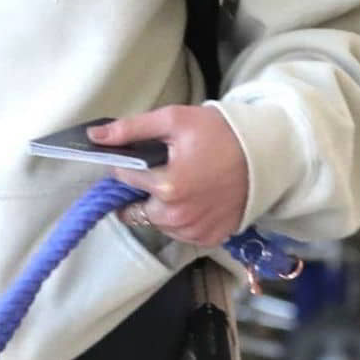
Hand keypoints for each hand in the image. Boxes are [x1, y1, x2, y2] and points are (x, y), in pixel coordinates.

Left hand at [88, 106, 247, 246]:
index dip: (126, 163)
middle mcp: (178, 217)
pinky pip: (180, 232)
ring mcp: (194, 231)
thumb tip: (94, 136)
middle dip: (143, 189)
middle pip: (136, 207)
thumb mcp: (174, 120)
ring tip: (182, 182)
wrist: (265, 153)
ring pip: (157, 222)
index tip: (139, 156)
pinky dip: (181, 218)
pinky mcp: (209, 239)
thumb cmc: (219, 133)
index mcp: (166, 187)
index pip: (122, 177)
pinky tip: (194, 198)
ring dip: (160, 206)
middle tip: (164, 169)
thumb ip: (131, 129)